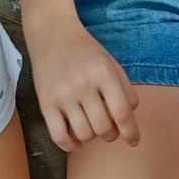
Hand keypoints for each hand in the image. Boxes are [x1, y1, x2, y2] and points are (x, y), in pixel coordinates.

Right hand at [24, 17, 139, 148]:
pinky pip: (59, 136)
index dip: (131, 132)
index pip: (122, 112)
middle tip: (108, 128)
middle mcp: (83, 85)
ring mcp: (62, 95)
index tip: (133, 142)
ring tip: (90, 127)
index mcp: (103, 73)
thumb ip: (125, 90)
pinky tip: (76, 142)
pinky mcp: (45, 103)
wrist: (52, 33)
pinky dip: (70, 145)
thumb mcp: (111, 63)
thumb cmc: (86, 51)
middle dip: (110, 134)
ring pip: (83, 135)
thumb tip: (129, 120)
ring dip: (91, 137)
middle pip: (103, 128)